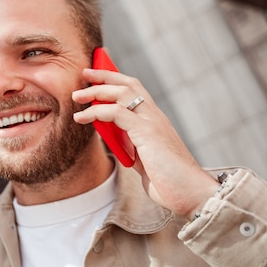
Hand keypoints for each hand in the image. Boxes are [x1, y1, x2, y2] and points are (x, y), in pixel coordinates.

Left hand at [72, 68, 218, 218]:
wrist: (191, 194)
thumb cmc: (170, 181)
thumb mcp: (145, 160)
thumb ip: (132, 147)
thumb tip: (114, 140)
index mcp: (155, 121)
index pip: (136, 90)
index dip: (117, 80)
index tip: (97, 76)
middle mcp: (155, 117)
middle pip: (128, 84)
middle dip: (104, 76)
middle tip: (83, 73)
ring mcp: (152, 122)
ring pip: (122, 93)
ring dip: (96, 91)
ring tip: (76, 95)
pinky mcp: (147, 132)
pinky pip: (117, 113)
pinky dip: (96, 112)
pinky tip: (81, 118)